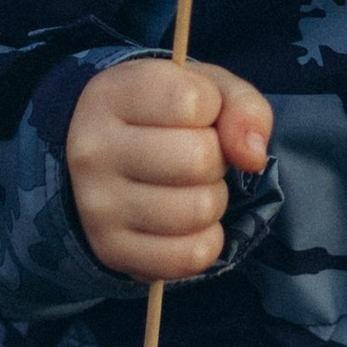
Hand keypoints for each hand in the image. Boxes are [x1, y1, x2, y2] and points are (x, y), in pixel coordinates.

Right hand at [67, 58, 274, 286]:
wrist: (105, 162)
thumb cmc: (163, 117)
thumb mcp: (203, 90)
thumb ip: (242, 107)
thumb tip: (253, 157)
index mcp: (110, 95)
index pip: (191, 100)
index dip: (210, 108)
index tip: (192, 114)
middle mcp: (93, 152)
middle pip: (198, 159)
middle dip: (216, 159)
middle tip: (196, 156)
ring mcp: (97, 207)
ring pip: (199, 210)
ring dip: (213, 199)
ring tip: (189, 187)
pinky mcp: (113, 252)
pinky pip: (192, 256)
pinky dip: (205, 239)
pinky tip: (187, 221)